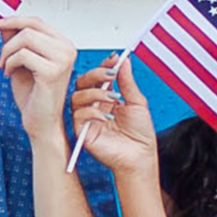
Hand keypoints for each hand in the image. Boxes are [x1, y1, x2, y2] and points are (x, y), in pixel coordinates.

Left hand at [0, 14, 77, 142]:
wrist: (40, 122)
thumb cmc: (33, 95)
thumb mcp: (21, 62)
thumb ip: (15, 41)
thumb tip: (4, 23)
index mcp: (63, 45)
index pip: (37, 21)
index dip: (15, 20)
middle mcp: (67, 49)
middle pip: (30, 27)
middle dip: (8, 40)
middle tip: (0, 58)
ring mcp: (62, 60)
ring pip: (25, 38)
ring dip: (7, 52)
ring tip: (5, 67)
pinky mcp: (52, 71)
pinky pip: (22, 55)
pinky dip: (10, 63)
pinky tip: (9, 74)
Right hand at [72, 56, 158, 176]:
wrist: (139, 156)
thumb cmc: (140, 134)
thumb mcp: (137, 102)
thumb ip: (127, 82)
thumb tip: (123, 61)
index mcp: (106, 98)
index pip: (97, 77)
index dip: (103, 67)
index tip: (114, 59)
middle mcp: (94, 106)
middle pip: (82, 83)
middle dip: (95, 75)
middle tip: (110, 74)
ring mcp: (86, 118)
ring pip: (77, 97)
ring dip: (95, 93)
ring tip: (113, 98)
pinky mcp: (82, 131)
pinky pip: (78, 116)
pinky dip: (91, 112)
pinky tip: (107, 116)